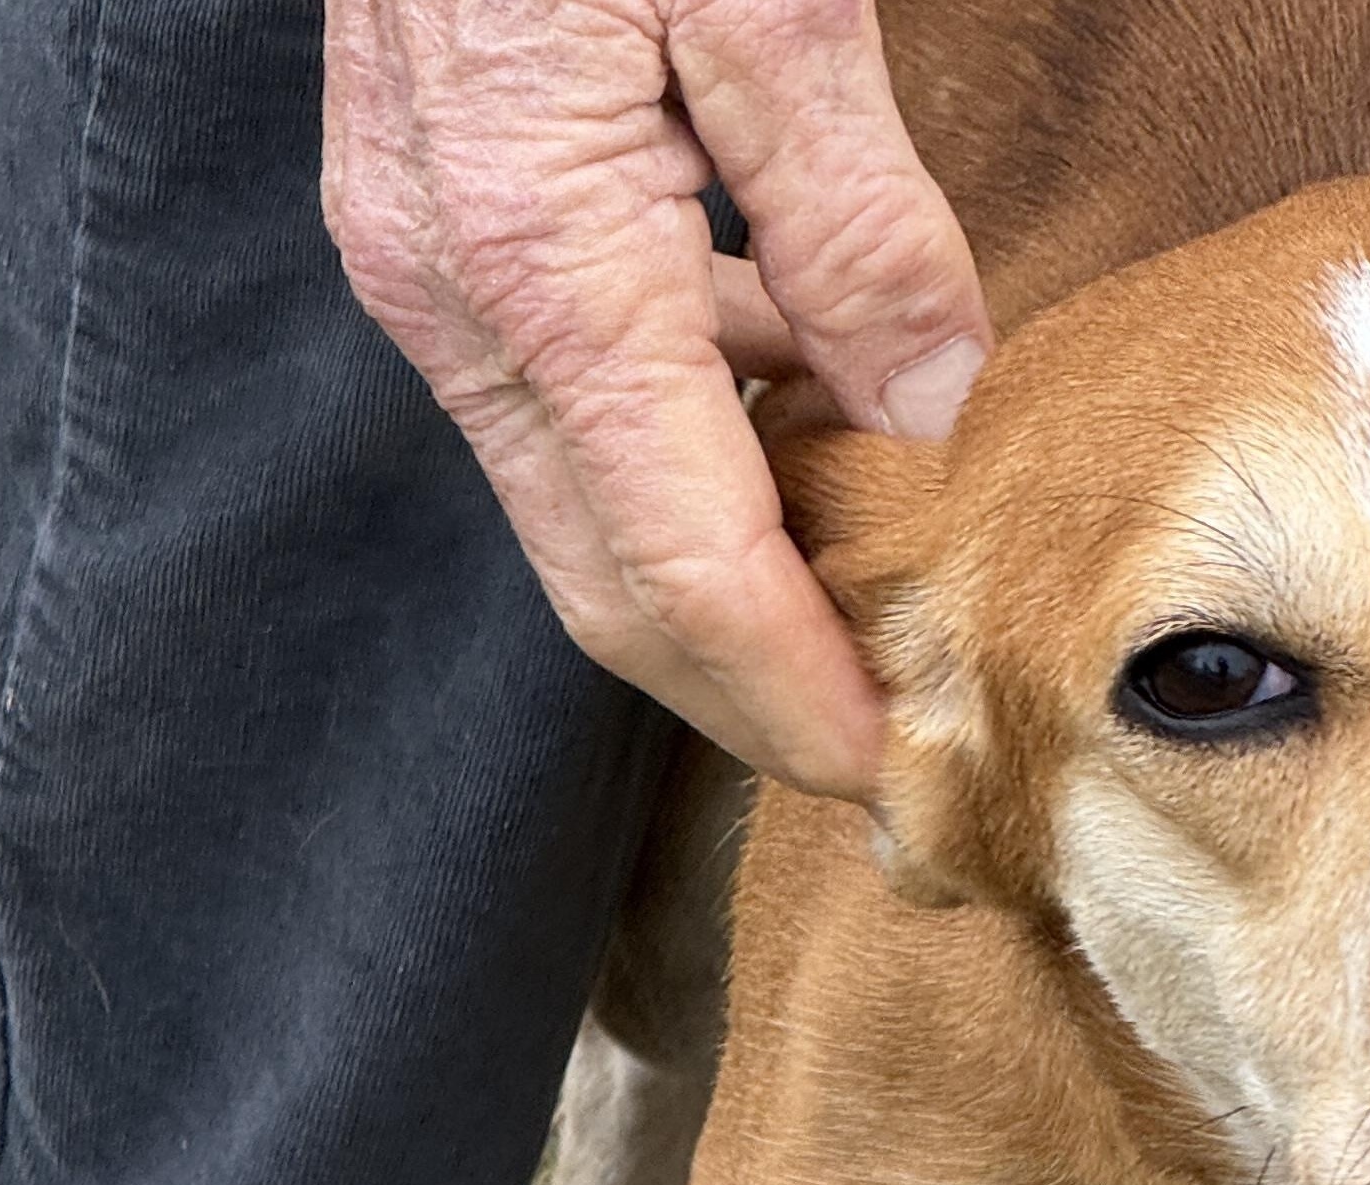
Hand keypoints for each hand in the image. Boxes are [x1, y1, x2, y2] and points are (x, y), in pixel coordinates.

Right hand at [324, 0, 990, 796]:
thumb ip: (857, 227)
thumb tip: (936, 416)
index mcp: (544, 271)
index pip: (685, 579)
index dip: (792, 700)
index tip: (893, 771)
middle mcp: (459, 300)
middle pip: (617, 592)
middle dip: (755, 696)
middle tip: (888, 752)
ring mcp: (433, 271)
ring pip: (590, 518)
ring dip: (727, 597)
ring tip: (870, 628)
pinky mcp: (443, 230)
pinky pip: (577, 412)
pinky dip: (691, 467)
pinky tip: (802, 442)